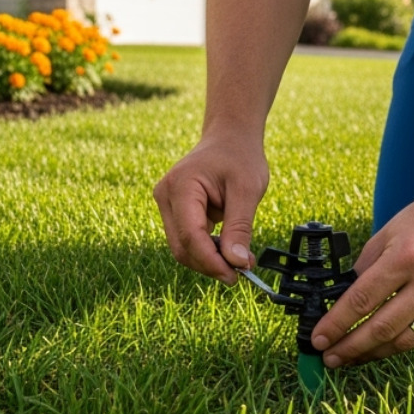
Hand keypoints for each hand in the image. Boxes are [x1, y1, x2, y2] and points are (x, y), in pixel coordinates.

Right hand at [154, 130, 268, 283]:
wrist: (230, 137)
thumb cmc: (240, 156)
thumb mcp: (248, 190)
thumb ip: (239, 227)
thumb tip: (237, 263)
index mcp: (181, 186)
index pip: (190, 236)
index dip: (211, 261)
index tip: (235, 275)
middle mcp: (166, 196)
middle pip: (182, 247)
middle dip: (210, 264)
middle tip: (241, 272)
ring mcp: (166, 203)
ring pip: (183, 248)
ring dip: (209, 260)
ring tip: (239, 259)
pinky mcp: (174, 211)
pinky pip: (187, 239)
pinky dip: (207, 250)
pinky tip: (228, 249)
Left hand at [311, 179, 413, 367]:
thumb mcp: (387, 233)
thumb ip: (365, 269)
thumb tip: (340, 305)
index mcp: (406, 256)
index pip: (362, 300)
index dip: (336, 324)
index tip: (318, 339)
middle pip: (381, 328)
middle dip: (350, 348)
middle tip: (329, 357)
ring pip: (404, 340)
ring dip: (373, 353)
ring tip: (351, 357)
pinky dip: (399, 341)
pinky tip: (381, 344)